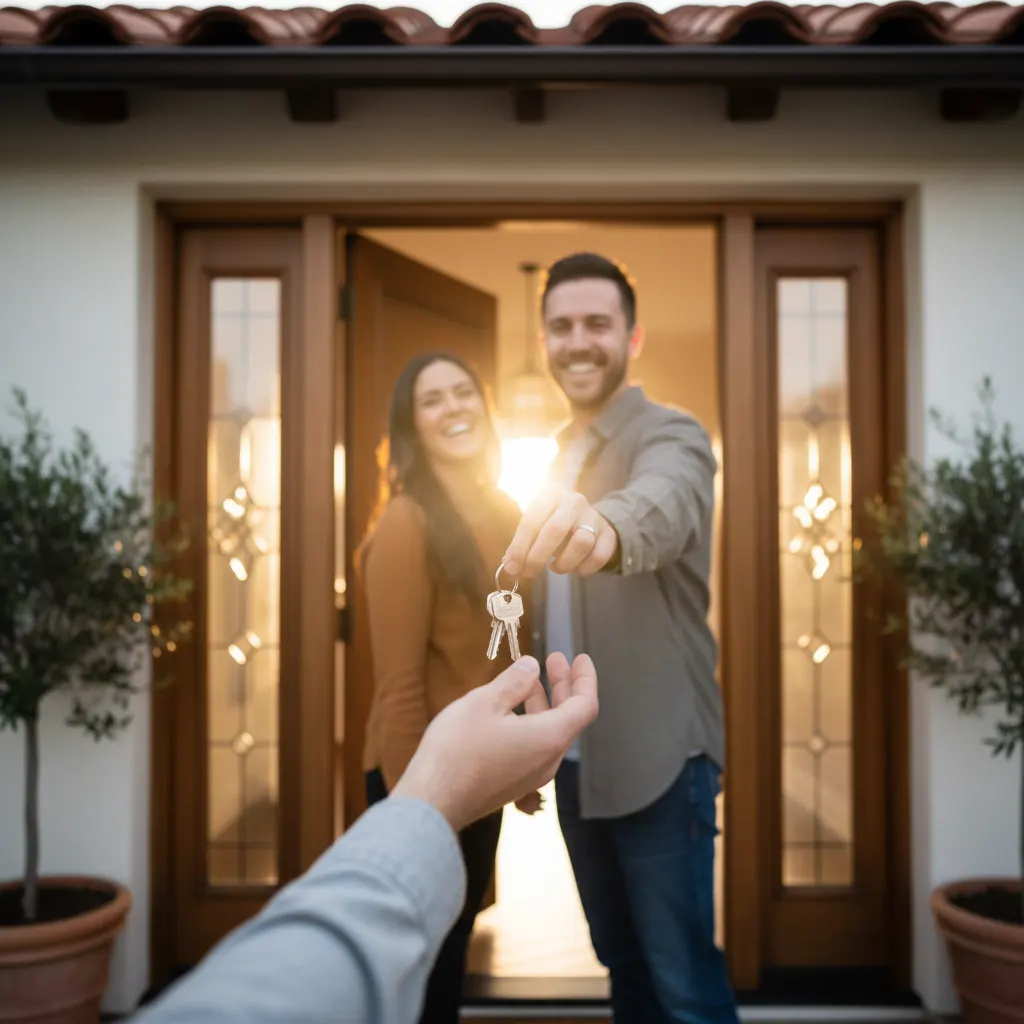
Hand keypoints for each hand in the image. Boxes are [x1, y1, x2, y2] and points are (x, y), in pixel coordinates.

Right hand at [392, 653, 597, 833]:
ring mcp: (532, 776)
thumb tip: (532, 667)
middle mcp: (548, 760)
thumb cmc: (457, 748)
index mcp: (549, 738)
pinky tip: (509, 709)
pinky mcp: (514, 783)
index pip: (585, 705)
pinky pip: (534, 747)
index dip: (585, 678)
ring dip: (544, 702)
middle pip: (569, 718)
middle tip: (554, 658)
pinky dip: (531, 721)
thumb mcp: (485, 702)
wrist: (432, 801)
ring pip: (549, 732)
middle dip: (563, 685)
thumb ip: (514, 681)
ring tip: (529, 678)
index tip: (580, 657)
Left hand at [502, 484, 617, 578]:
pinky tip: (575, 568)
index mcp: (550, 494)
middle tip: (529, 573)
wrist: (586, 519)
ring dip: (565, 563)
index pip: (531, 521)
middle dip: (538, 556)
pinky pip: (599, 556)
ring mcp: (593, 516)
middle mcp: (573, 501)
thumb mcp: (536, 525)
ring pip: (581, 543)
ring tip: (556, 568)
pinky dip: (584, 569)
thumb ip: (522, 544)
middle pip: (555, 530)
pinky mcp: (608, 533)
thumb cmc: (552, 523)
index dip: (520, 547)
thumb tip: (510, 565)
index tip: (512, 567)